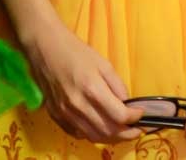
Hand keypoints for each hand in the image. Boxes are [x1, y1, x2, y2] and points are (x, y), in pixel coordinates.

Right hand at [21, 21, 145, 143]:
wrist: (44, 47)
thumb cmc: (75, 50)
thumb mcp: (102, 62)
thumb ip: (117, 85)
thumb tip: (127, 104)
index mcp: (92, 88)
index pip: (119, 115)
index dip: (134, 118)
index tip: (141, 114)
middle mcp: (78, 105)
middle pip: (108, 131)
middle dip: (126, 134)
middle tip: (136, 130)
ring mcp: (65, 113)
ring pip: (94, 137)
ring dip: (111, 138)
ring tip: (122, 133)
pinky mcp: (56, 116)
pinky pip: (78, 134)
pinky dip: (92, 135)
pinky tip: (99, 128)